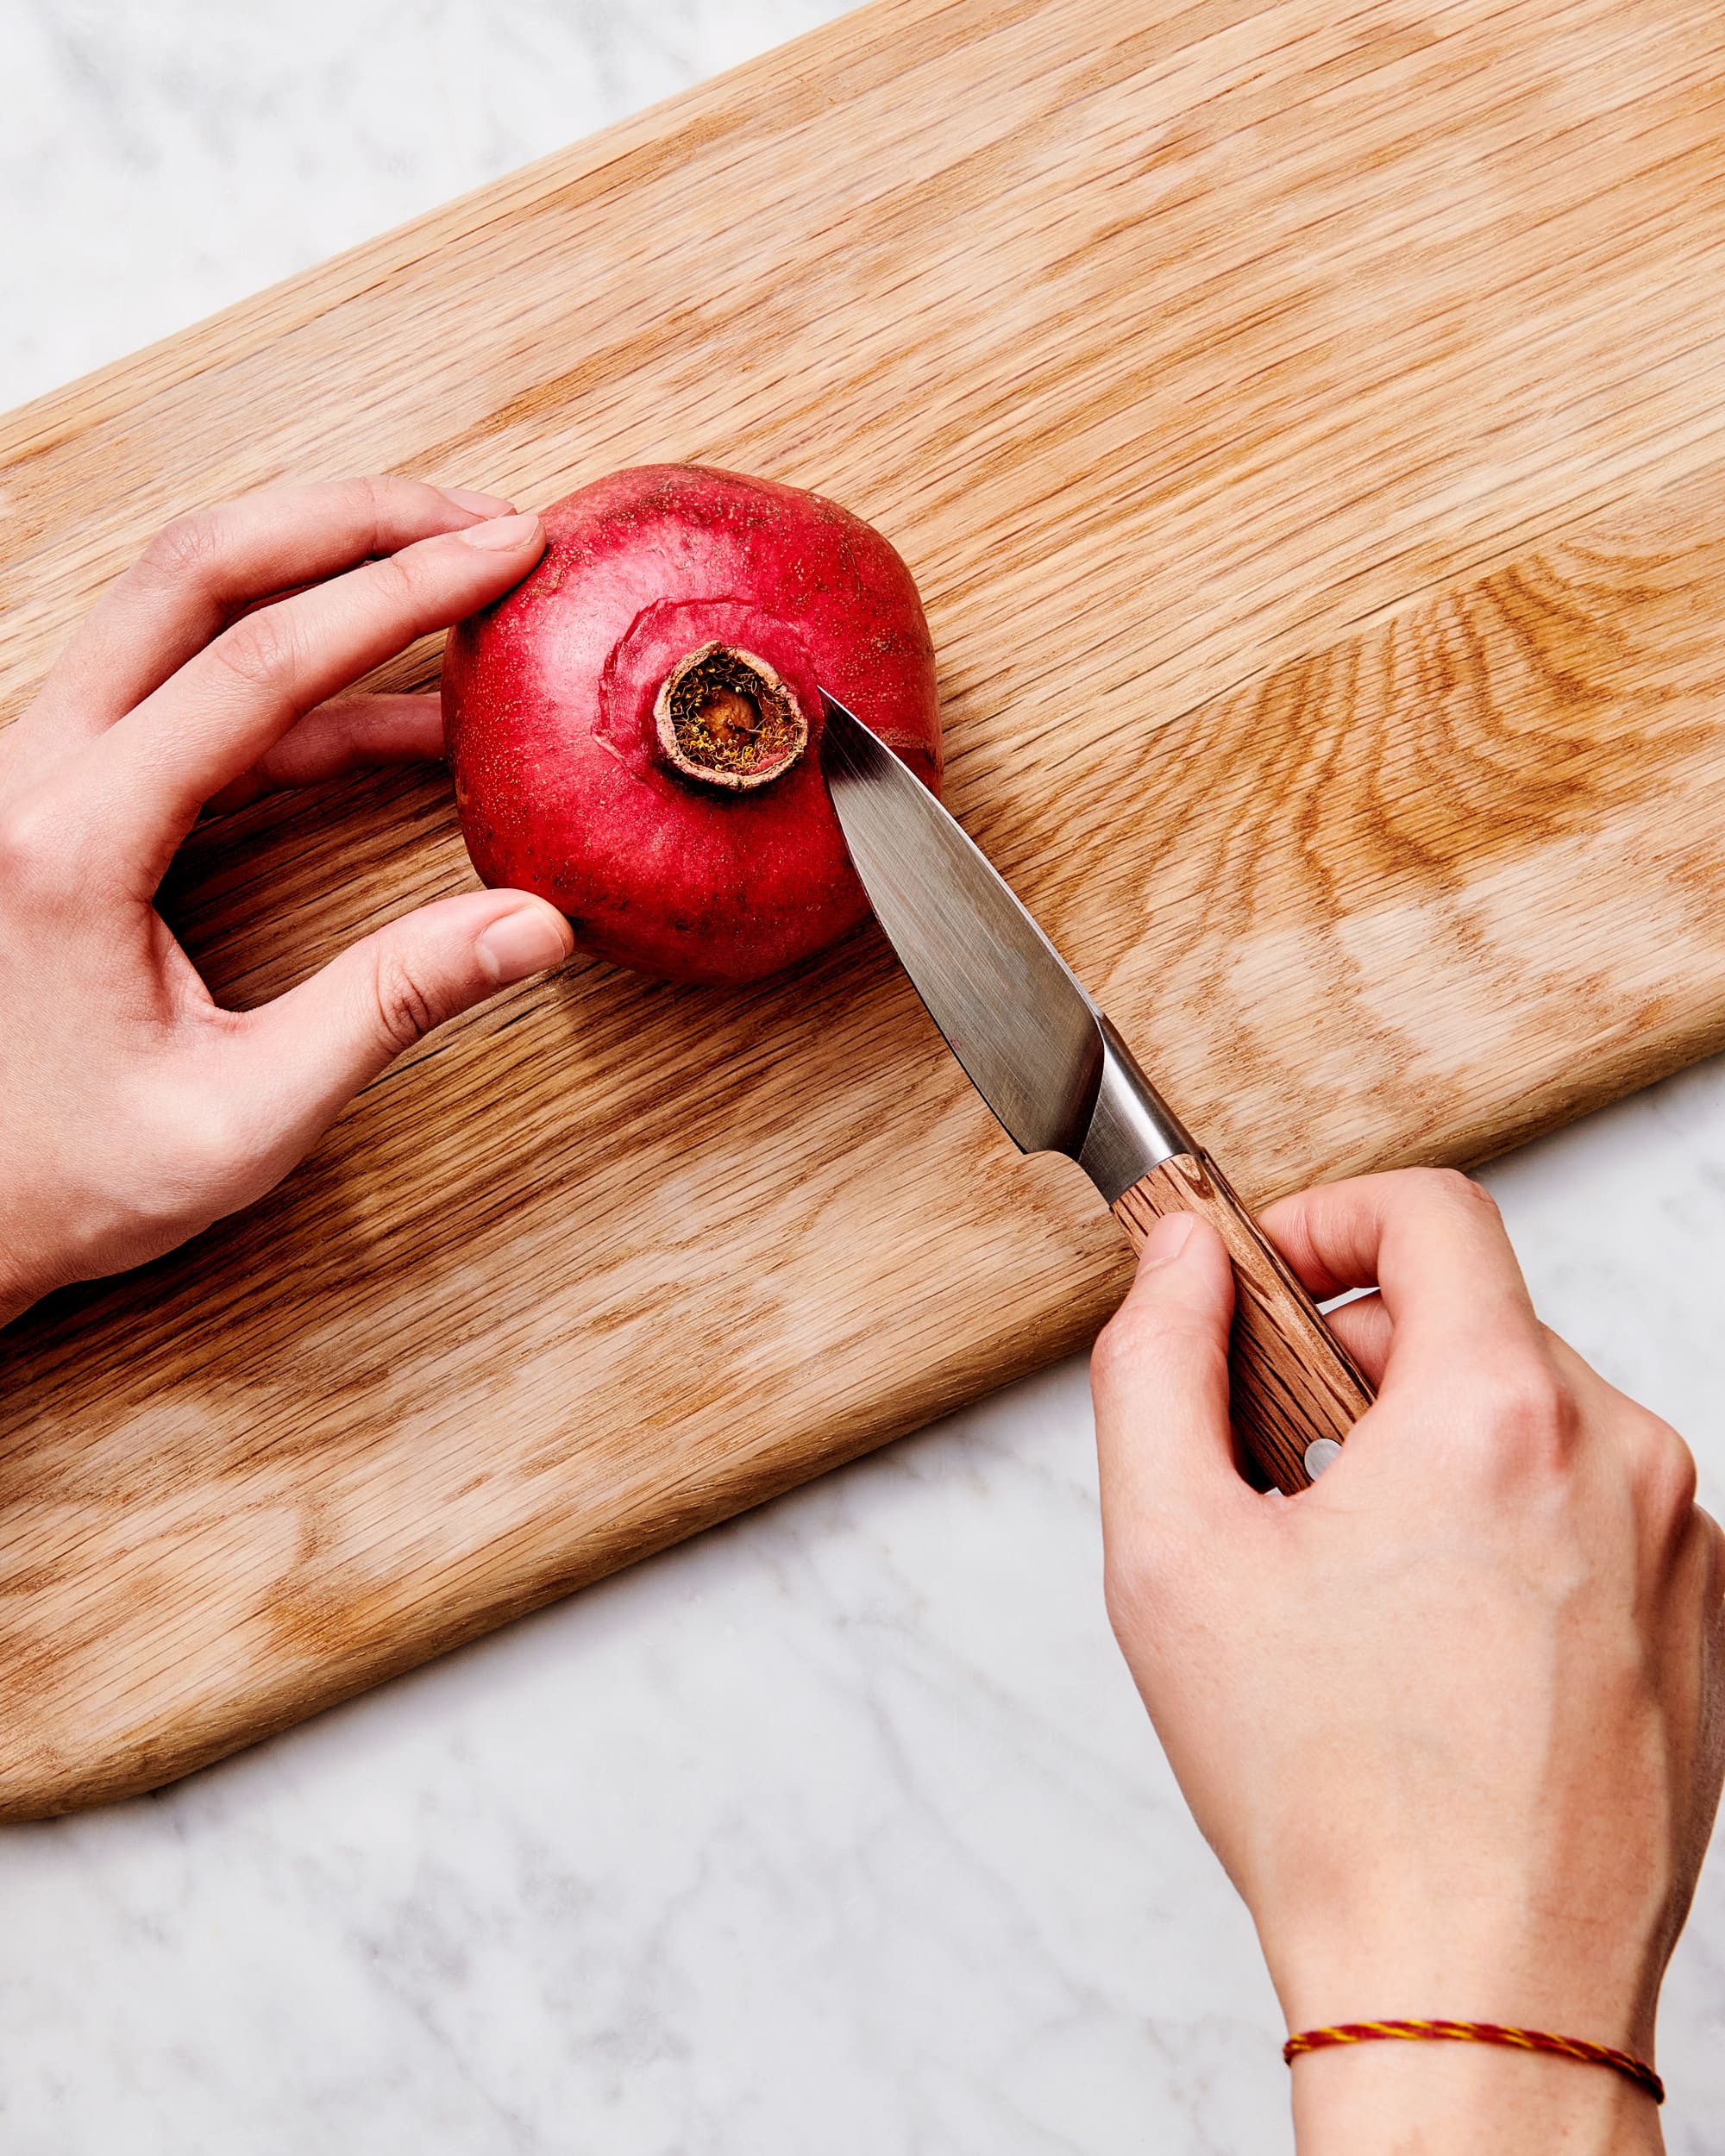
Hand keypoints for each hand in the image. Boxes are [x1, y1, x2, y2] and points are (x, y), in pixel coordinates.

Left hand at [0, 476, 572, 1324]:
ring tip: (461, 586)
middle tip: (487, 525)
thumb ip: (387, 1009)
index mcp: (71, 843)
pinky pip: (189, 687)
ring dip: (324, 573)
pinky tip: (409, 715)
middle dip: (354, 522)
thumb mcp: (241, 1119)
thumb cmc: (68, 1175)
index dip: (400, 594)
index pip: (258, 664)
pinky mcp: (66, 792)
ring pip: (183, 606)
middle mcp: (34, 776)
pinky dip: (303, 674)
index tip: (507, 557)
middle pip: (197, 571)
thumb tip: (534, 927)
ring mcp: (39, 772)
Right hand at [1091, 1169, 1724, 2153]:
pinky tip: (1432, 1639)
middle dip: (1357, 1359)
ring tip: (1350, 1576)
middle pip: (1476, 1321)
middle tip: (1271, 1460)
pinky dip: (1506, 1526)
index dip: (1329, 1219)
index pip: (1434, 1212)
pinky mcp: (1701, 1625)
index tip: (1270, 1279)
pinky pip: (1591, 1512)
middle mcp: (1620, 1460)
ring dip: (1430, 1449)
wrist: (1475, 1991)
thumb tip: (1181, 1265)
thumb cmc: (1332, 1799)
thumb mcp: (1171, 1554)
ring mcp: (1679, 1549)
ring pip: (1533, 1420)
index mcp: (1498, 1415)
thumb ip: (1154, 1364)